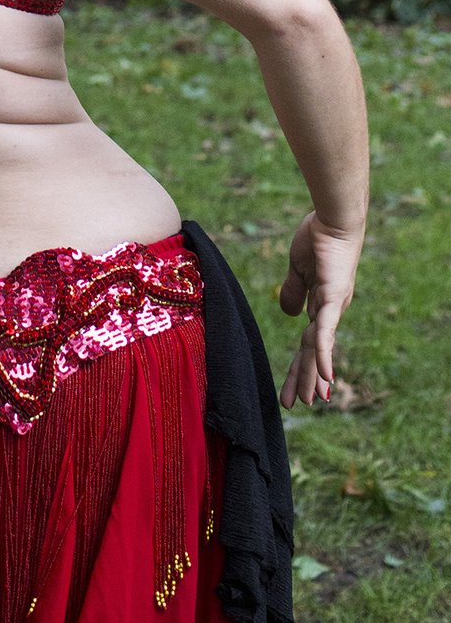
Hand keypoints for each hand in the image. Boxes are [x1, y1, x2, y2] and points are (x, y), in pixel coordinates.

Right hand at [278, 211, 360, 408]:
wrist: (334, 218)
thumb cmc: (317, 237)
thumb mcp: (298, 268)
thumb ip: (293, 291)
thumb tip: (288, 312)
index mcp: (322, 306)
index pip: (309, 342)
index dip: (301, 365)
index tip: (295, 387)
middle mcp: (331, 311)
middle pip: (314, 351)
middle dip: (304, 378)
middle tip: (297, 404)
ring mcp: (333, 306)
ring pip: (319, 347)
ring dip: (313, 374)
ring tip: (310, 399)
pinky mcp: (332, 297)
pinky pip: (325, 330)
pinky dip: (325, 353)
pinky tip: (325, 374)